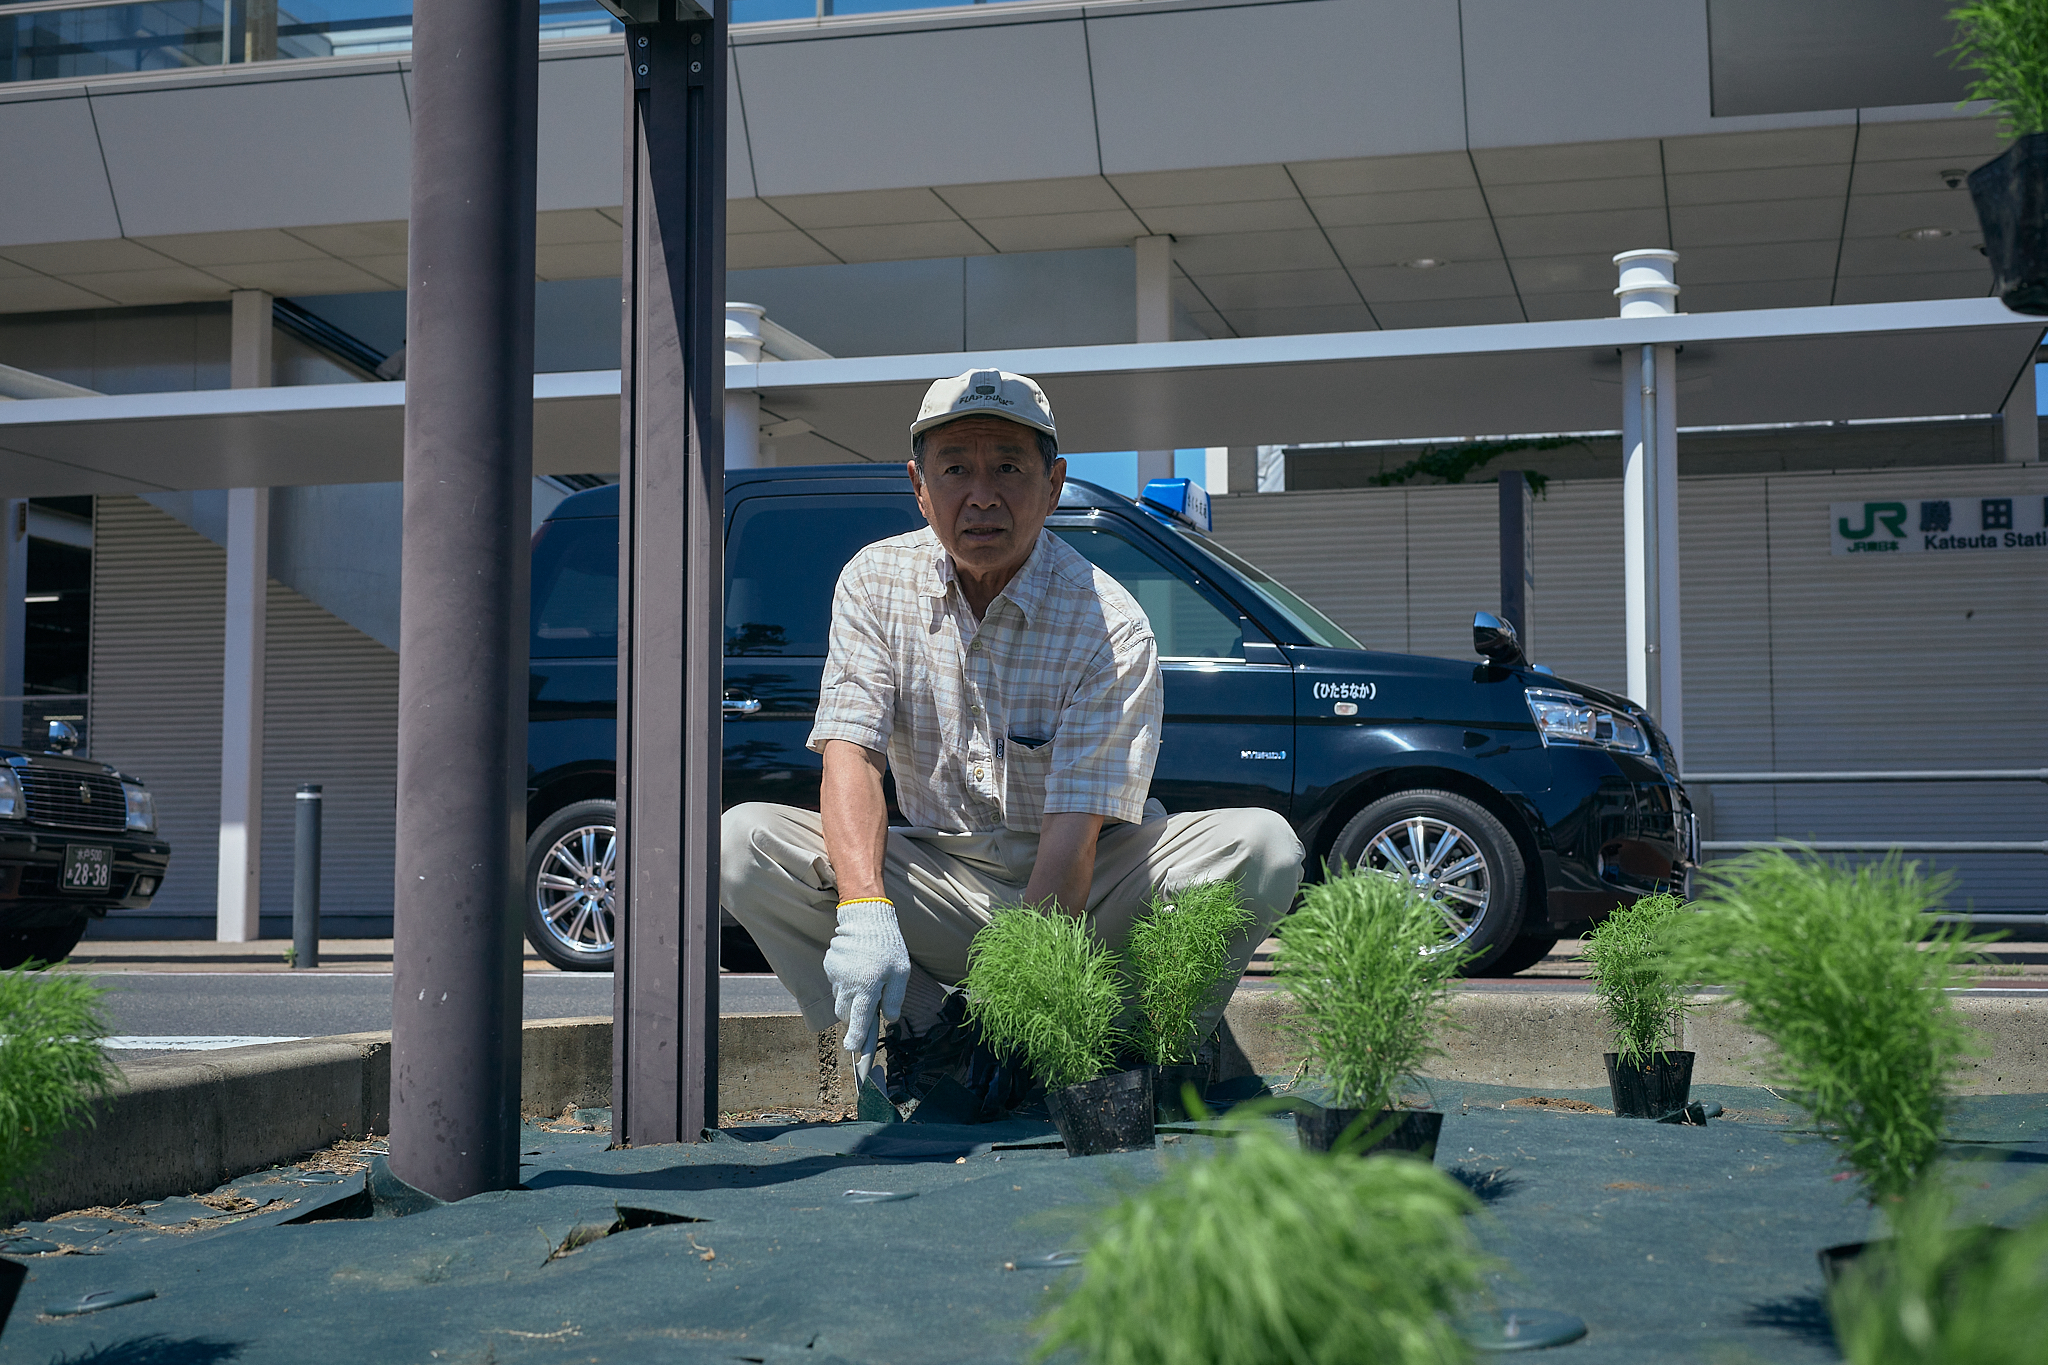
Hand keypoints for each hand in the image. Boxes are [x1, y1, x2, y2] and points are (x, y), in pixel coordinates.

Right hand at [824, 898, 910, 1057]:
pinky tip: (857, 971)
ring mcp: (835, 975)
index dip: (856, 1038)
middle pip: (845, 1014)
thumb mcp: (901, 972)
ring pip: (840, 1000)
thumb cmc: (887, 945)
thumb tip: (890, 1019)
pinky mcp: (830, 966)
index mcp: (867, 987)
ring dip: (851, 1000)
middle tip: (869, 1008)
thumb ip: (895, 998)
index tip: (853, 1050)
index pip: (859, 1020)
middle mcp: (847, 984)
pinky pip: (836, 984)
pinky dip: (846, 984)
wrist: (865, 917)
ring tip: (866, 983)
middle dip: (855, 1018)